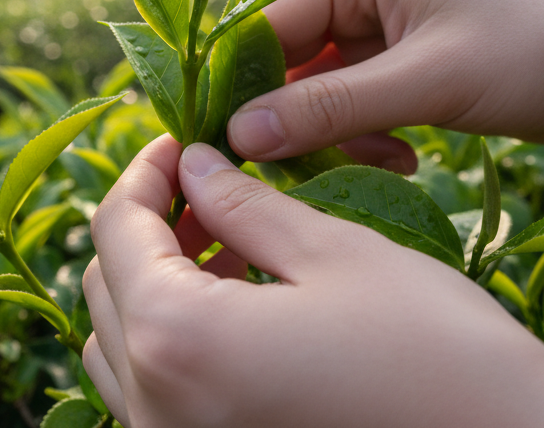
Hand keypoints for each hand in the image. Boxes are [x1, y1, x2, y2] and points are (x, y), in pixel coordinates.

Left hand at [82, 135, 543, 427]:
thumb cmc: (437, 351)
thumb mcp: (335, 254)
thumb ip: (246, 206)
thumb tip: (197, 166)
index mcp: (178, 340)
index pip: (116, 231)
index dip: (145, 173)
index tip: (182, 141)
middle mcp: (157, 409)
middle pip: (107, 289)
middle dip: (148, 225)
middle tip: (208, 184)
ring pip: (122, 349)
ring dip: (156, 283)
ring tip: (226, 242)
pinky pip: (156, 396)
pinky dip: (176, 340)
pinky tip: (241, 306)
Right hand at [227, 0, 543, 158]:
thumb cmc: (536, 52)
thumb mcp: (428, 81)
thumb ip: (333, 108)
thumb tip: (240, 135)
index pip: (274, 22)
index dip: (242, 80)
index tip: (218, 137)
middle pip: (297, 59)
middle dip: (291, 114)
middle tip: (280, 170)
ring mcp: (396, 36)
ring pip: (329, 91)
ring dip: (337, 133)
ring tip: (374, 161)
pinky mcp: (420, 72)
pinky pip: (366, 108)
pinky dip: (370, 137)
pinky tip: (405, 159)